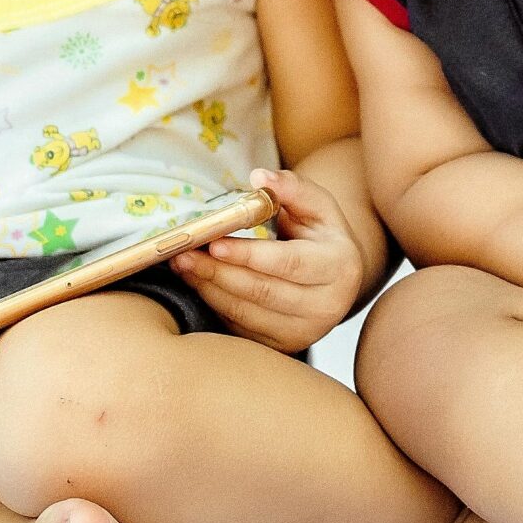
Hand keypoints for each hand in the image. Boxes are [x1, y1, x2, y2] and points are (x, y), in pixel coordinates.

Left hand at [169, 167, 367, 351]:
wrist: (337, 278)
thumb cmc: (321, 235)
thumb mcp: (318, 206)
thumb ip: (291, 187)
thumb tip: (260, 178)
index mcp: (339, 267)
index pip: (288, 264)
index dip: (249, 255)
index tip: (214, 243)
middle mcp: (327, 307)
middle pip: (263, 292)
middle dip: (218, 272)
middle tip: (184, 253)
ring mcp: (306, 331)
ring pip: (247, 313)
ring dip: (209, 288)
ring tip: (183, 264)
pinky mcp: (284, 345)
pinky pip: (241, 328)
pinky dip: (215, 304)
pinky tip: (198, 283)